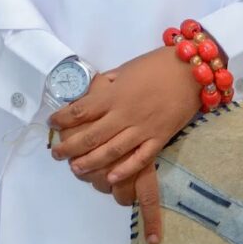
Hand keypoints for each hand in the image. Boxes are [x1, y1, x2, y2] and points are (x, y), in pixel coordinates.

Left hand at [48, 45, 202, 237]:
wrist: (190, 70)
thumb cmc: (156, 65)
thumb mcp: (126, 69)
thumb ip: (108, 85)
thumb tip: (91, 94)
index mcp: (114, 95)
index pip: (80, 110)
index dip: (62, 119)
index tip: (52, 123)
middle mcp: (124, 114)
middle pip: (91, 135)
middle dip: (70, 147)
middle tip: (56, 154)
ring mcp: (142, 129)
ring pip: (111, 151)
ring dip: (90, 162)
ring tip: (75, 168)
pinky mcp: (159, 139)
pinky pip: (140, 159)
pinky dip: (124, 170)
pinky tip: (110, 177)